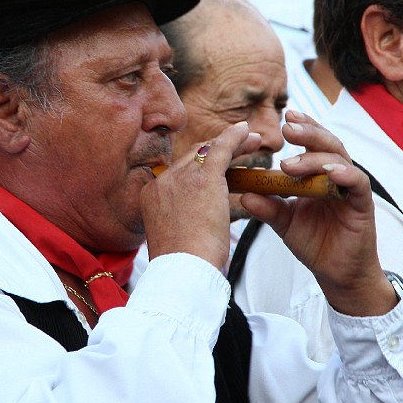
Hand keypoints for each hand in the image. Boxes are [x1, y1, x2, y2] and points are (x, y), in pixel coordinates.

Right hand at [142, 122, 260, 269]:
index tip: (215, 167)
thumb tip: (191, 228)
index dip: (198, 166)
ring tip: (250, 141)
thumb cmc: (183, 266)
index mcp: (152, 196)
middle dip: (215, 150)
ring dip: (230, 144)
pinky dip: (234, 138)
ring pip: (207, 151)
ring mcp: (180, 178)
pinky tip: (245, 132)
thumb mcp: (173, 240)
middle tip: (238, 146)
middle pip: (192, 157)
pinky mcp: (203, 178)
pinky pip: (220, 148)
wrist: (182, 270)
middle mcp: (162, 182)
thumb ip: (179, 224)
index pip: (178, 173)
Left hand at [240, 111, 395, 315]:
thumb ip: (267, 207)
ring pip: (338, 158)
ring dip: (314, 157)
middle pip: (326, 143)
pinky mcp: (362, 203)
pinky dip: (343, 174)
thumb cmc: (315, 244)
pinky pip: (356, 181)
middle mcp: (336, 176)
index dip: (302, 127)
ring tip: (290, 163)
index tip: (283, 118)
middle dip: (307, 132)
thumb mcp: (284, 223)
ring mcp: (350, 188)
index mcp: (318, 175)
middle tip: (287, 127)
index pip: (311, 143)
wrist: (337, 274)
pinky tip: (329, 172)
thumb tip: (243, 194)